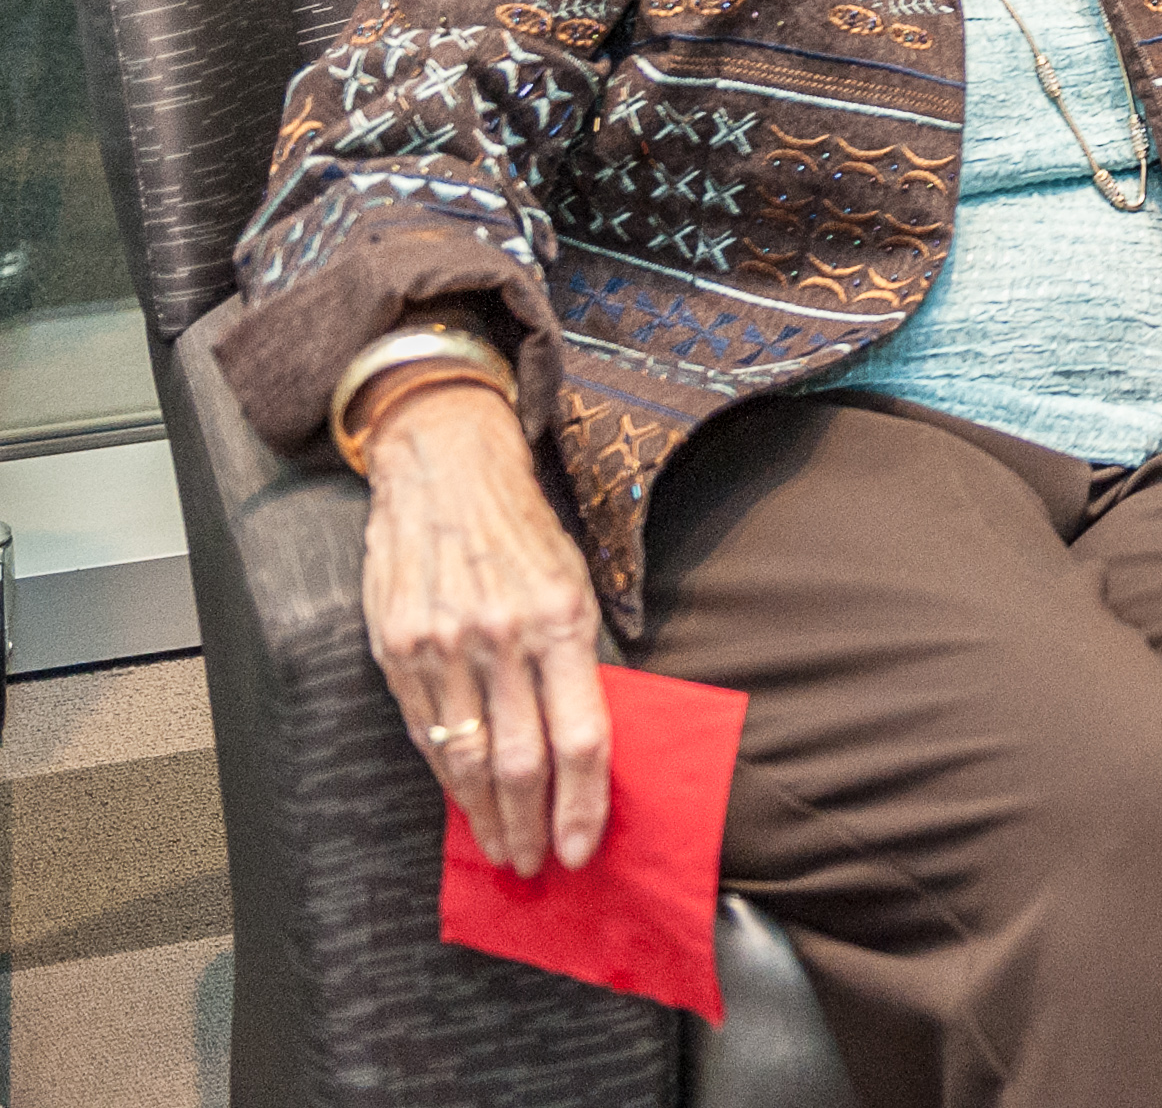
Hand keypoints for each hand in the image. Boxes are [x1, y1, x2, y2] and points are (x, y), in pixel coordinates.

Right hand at [357, 378, 611, 876]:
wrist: (444, 469)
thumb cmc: (521, 530)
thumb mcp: (575, 579)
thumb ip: (580, 657)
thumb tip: (590, 740)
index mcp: (563, 621)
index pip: (583, 736)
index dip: (584, 803)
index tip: (581, 847)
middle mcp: (504, 639)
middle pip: (525, 762)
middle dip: (533, 826)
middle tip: (536, 867)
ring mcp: (445, 647)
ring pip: (470, 760)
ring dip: (487, 818)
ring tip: (501, 851)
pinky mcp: (397, 650)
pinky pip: (425, 733)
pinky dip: (447, 777)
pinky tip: (462, 803)